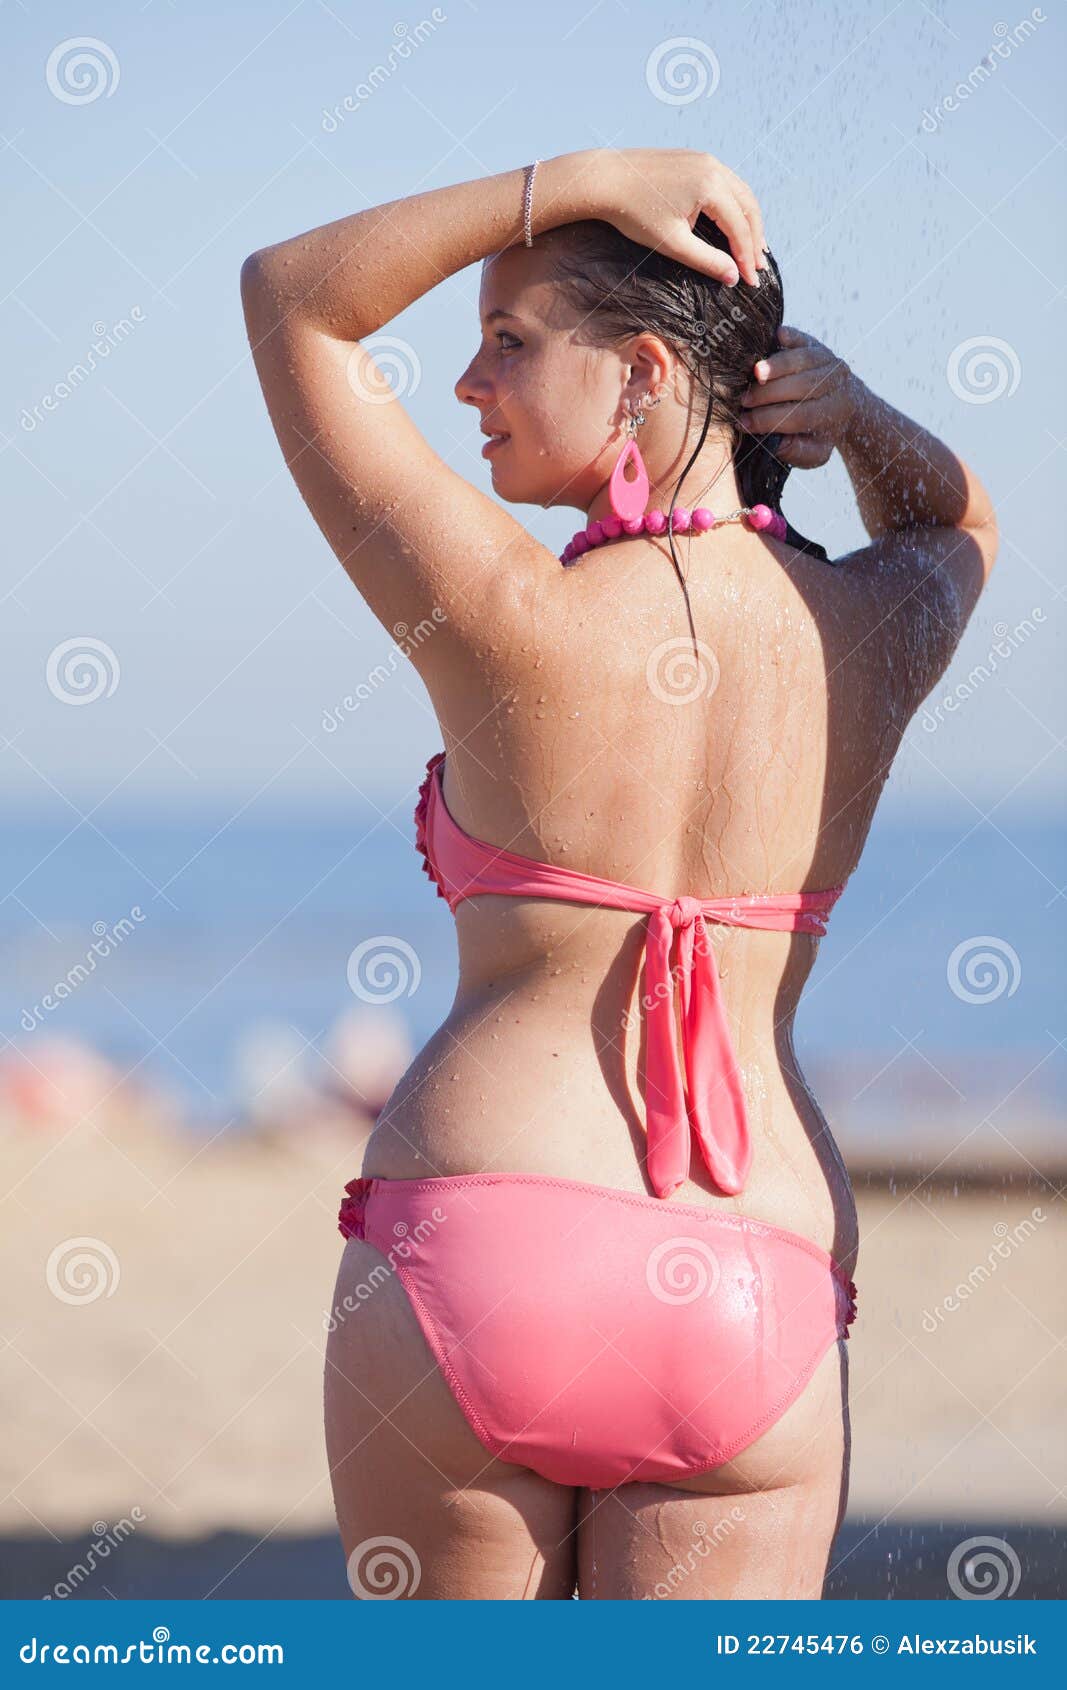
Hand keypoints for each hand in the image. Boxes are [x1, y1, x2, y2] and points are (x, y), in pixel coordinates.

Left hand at [591, 148, 766, 286]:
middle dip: (755, 238)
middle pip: (748, 206)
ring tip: (753, 246)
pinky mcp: (694, 158)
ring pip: (739, 192)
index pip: (739, 226)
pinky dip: (734, 204)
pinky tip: (732, 221)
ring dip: (748, 220)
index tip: (751, 281)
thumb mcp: (672, 243)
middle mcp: (713, 166)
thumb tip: (733, 277)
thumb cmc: (634, 213)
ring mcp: (704, 158)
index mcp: (710, 185)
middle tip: (759, 266)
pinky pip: (724, 182)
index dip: (747, 257)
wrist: (604, 179)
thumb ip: (706, 261)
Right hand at [739, 325, 862, 466]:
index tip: (744, 424)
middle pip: (801, 386)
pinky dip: (789, 336)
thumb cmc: (820, 432)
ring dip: (776, 366)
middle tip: (744, 401)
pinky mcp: (818, 345)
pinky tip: (775, 336)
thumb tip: (775, 443)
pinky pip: (802, 339)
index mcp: (835, 412)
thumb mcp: (814, 452)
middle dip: (768, 394)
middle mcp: (836, 384)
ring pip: (801, 360)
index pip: (800, 415)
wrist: (846, 403)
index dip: (769, 420)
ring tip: (753, 374)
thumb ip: (797, 452)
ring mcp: (829, 361)